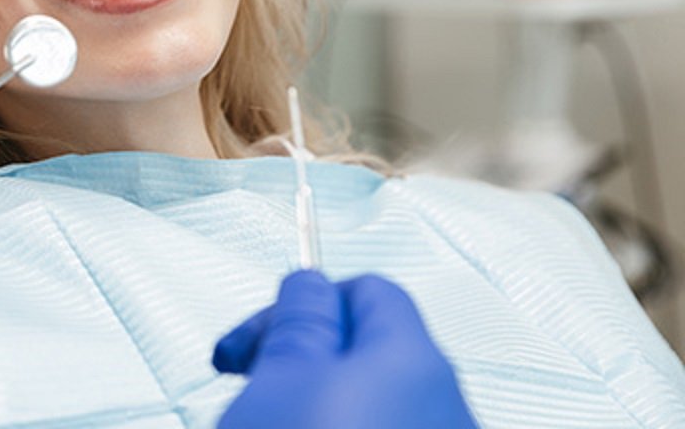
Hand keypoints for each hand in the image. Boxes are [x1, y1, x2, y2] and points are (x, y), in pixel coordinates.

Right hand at [214, 270, 476, 428]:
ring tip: (270, 421)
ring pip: (370, 400)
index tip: (251, 343)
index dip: (303, 304)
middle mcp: (445, 401)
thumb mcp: (282, 374)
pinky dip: (338, 427)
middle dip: (302, 359)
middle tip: (249, 385)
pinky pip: (379, 428)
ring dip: (314, 401)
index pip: (368, 290)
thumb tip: (310, 280)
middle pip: (368, 350)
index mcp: (413, 357)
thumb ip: (300, 316)